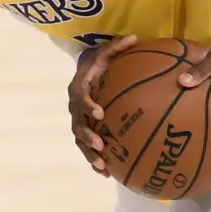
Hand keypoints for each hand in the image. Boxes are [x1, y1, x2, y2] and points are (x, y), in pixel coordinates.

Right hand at [67, 34, 140, 175]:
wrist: (85, 74)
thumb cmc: (98, 64)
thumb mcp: (105, 53)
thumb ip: (117, 46)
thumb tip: (136, 37)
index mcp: (78, 88)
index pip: (80, 98)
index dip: (88, 106)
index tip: (100, 113)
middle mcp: (75, 107)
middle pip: (77, 125)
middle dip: (87, 137)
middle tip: (100, 145)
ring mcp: (78, 121)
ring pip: (80, 141)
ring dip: (89, 154)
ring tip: (102, 166)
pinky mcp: (85, 131)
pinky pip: (87, 149)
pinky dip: (95, 161)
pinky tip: (108, 174)